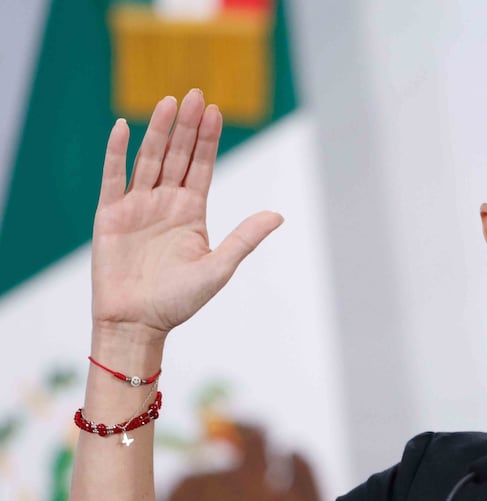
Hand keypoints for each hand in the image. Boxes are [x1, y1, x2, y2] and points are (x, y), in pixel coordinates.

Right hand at [91, 89, 282, 342]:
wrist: (137, 324)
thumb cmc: (178, 302)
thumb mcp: (219, 267)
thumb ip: (244, 238)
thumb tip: (278, 215)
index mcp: (191, 212)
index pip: (201, 166)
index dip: (208, 139)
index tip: (216, 110)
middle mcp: (165, 203)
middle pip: (178, 156)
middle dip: (187, 126)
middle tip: (195, 93)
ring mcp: (137, 206)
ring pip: (149, 159)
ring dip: (159, 131)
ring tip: (169, 101)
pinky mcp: (110, 215)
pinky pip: (113, 178)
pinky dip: (116, 153)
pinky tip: (122, 127)